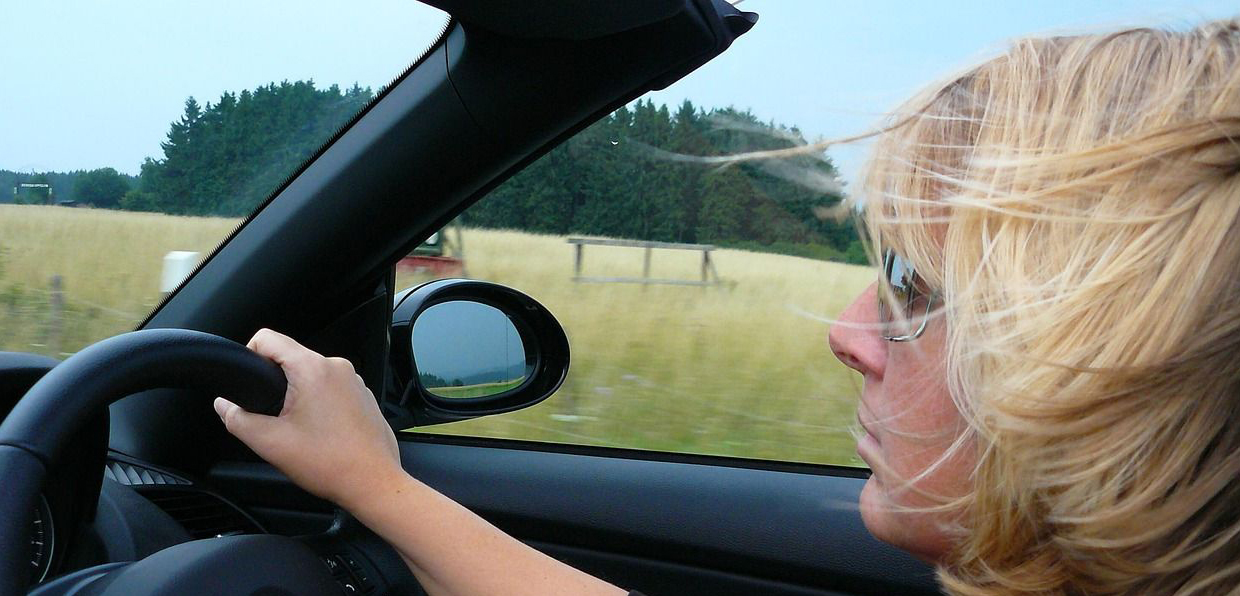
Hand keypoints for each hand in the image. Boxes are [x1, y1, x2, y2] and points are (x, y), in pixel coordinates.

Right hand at [214, 328, 403, 510]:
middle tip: (274, 417)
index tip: (248, 381)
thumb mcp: (270, 442)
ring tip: (299, 428)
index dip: (249, 354)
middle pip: (291, 358)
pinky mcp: (363, 395)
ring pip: (311, 375)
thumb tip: (224, 405)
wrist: (373, 482)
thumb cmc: (330, 463)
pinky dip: (319, 403)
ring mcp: (354, 380)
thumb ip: (238, 419)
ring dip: (298, 395)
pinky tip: (320, 431)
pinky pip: (331, 388)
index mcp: (313, 369)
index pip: (268, 338)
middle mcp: (337, 367)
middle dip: (275, 383)